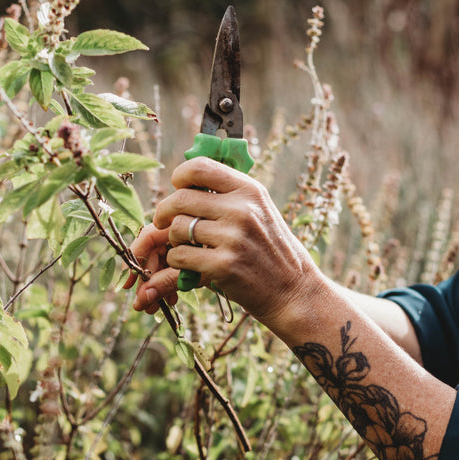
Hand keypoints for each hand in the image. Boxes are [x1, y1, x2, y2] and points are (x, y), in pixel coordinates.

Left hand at [127, 156, 320, 334]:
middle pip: (181, 198)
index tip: (177, 189)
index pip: (200, 167)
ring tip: (185, 246)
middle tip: (165, 222)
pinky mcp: (223, 266)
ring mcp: (233, 238)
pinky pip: (180, 256)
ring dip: (173, 239)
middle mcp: (242, 210)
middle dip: (165, 211)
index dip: (180, 176)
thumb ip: (230, 194)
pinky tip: (189, 265)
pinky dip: (177, 261)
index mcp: (249, 191)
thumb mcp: (260, 212)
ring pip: (177, 228)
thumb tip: (189, 179)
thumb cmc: (271, 251)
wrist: (294, 291)